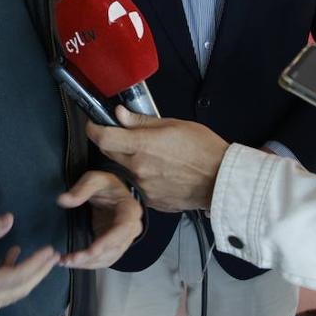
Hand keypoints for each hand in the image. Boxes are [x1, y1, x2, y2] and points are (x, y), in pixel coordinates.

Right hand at [0, 214, 58, 315]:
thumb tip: (10, 220)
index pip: (16, 277)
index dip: (36, 265)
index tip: (49, 251)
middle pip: (20, 289)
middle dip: (39, 271)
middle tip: (54, 254)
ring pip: (13, 293)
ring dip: (29, 274)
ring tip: (43, 256)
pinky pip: (2, 292)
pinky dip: (13, 276)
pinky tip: (14, 255)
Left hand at [57, 170, 142, 267]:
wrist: (112, 191)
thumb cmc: (106, 184)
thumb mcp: (94, 179)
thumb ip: (81, 189)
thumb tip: (62, 200)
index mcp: (130, 210)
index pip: (122, 230)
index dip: (107, 242)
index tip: (90, 251)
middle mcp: (132, 228)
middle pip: (114, 249)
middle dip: (92, 257)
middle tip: (70, 260)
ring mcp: (124, 240)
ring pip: (109, 258)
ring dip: (89, 263)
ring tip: (67, 262)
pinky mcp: (114, 246)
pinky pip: (104, 259)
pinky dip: (89, 263)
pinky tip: (72, 262)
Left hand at [87, 106, 227, 211]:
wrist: (221, 180)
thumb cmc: (203, 150)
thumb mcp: (173, 125)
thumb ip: (142, 121)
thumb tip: (120, 114)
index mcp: (142, 146)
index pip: (103, 137)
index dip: (94, 128)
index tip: (94, 124)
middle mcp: (139, 168)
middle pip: (110, 153)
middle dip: (113, 143)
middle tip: (127, 136)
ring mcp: (144, 187)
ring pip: (125, 169)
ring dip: (131, 161)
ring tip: (155, 156)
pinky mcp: (152, 201)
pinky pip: (139, 185)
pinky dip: (144, 176)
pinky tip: (162, 171)